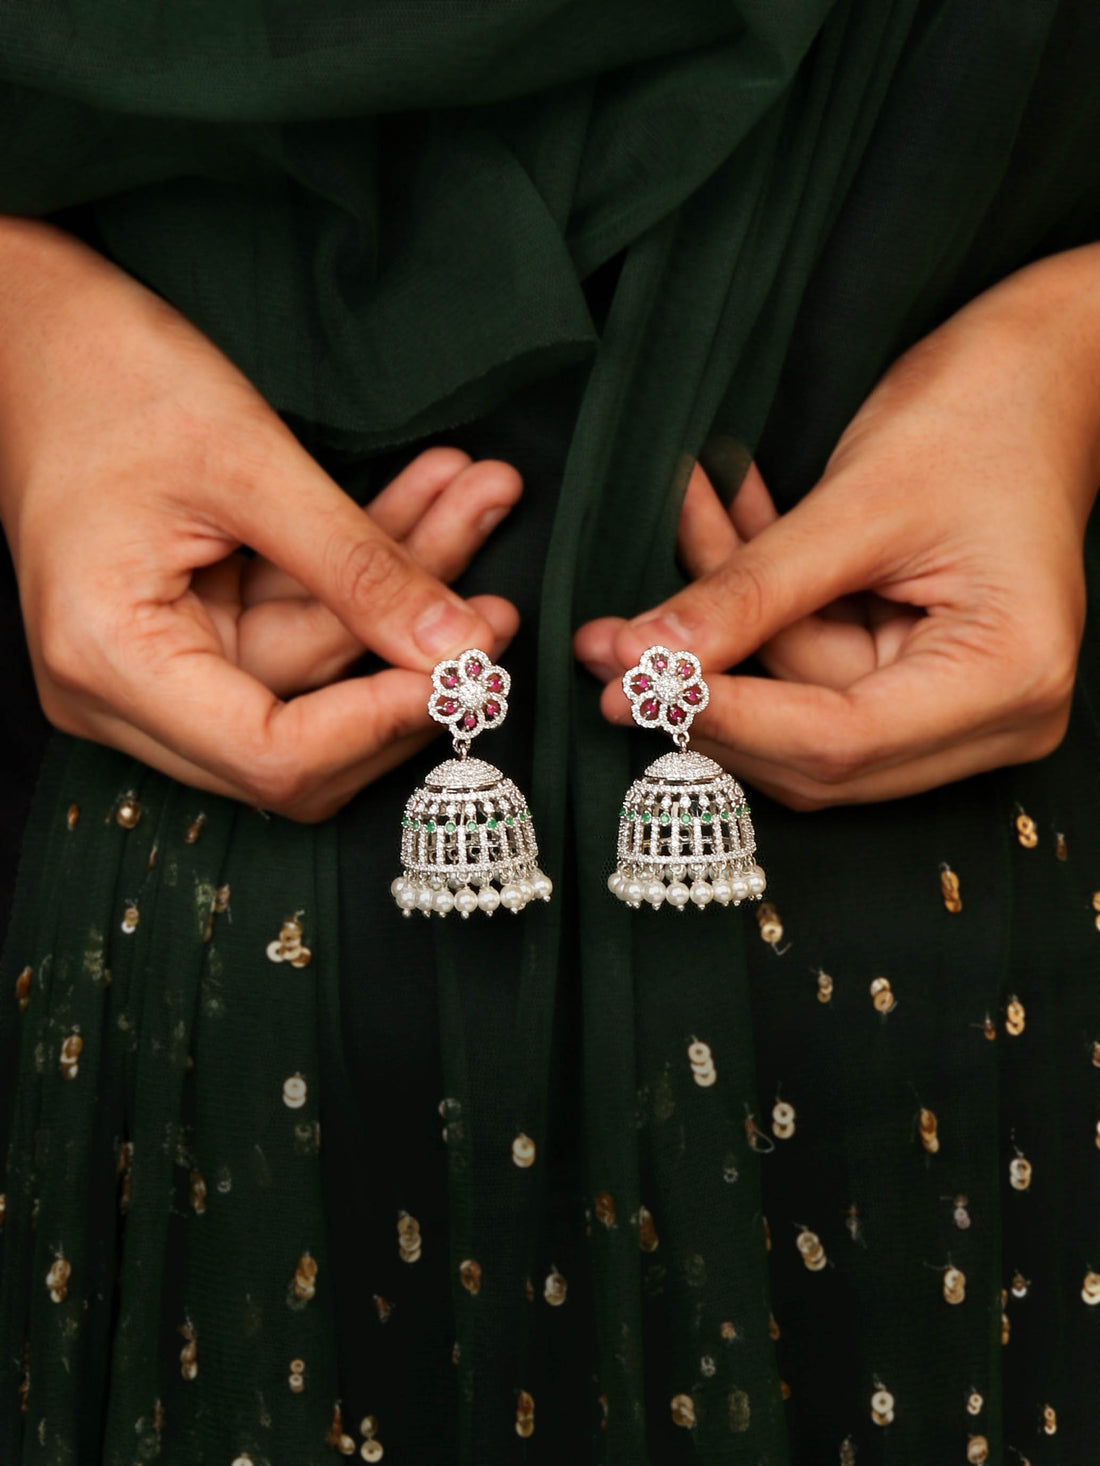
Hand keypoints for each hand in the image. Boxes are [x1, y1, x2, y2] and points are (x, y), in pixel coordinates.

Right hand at [0, 217, 521, 819]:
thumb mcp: (250, 464)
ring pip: (313, 662)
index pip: (273, 755)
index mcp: (110, 660)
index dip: (381, 725)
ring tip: (477, 497)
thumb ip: (357, 566)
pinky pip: (294, 621)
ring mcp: (153, 665)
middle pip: (302, 726)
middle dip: (407, 661)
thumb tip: (460, 650)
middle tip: (499, 606)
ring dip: (399, 589)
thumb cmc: (109, 374)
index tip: (468, 671)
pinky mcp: (186, 630)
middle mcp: (121, 689)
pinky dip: (359, 573)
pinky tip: (428, 503)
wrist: (38, 326)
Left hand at [576, 245, 1099, 807]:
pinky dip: (758, 611)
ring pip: (798, 707)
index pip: (839, 740)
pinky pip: (809, 665)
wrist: (1044, 372)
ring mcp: (957, 704)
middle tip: (607, 641)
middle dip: (708, 690)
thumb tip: (641, 659)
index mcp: (1009, 678)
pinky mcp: (918, 676)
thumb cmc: (983, 413)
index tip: (623, 685)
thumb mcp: (860, 500)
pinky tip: (719, 526)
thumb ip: (751, 591)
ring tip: (685, 518)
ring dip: (726, 632)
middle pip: (815, 752)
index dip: (724, 716)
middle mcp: (993, 715)